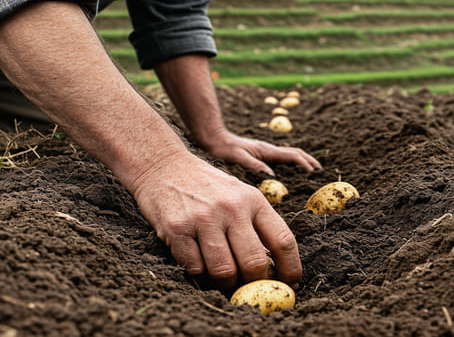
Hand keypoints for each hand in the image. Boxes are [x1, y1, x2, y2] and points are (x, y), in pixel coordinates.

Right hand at [130, 151, 301, 289]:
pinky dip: (198, 274)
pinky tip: (198, 263)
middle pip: (254, 263)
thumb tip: (272, 269)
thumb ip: (255, 224)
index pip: (283, 240)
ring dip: (225, 284)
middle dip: (254, 284)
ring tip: (222, 279)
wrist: (163, 165)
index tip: (290, 284)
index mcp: (253, 199)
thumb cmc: (206, 186)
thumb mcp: (239, 193)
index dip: (290, 268)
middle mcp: (231, 207)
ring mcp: (203, 218)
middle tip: (249, 288)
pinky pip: (195, 268)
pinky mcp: (177, 229)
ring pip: (224, 271)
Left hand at [200, 130, 321, 174]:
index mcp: (265, 150)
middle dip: (308, 160)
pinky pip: (281, 158)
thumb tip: (270, 175)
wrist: (213, 138)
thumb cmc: (223, 149)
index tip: (313, 173)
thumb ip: (253, 165)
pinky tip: (290, 170)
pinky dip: (292, 162)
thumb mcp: (237, 158)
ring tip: (311, 169)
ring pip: (289, 154)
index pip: (291, 156)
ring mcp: (265, 151)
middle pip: (294, 153)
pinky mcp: (260, 154)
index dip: (304, 164)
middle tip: (320, 171)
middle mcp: (268, 149)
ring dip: (302, 160)